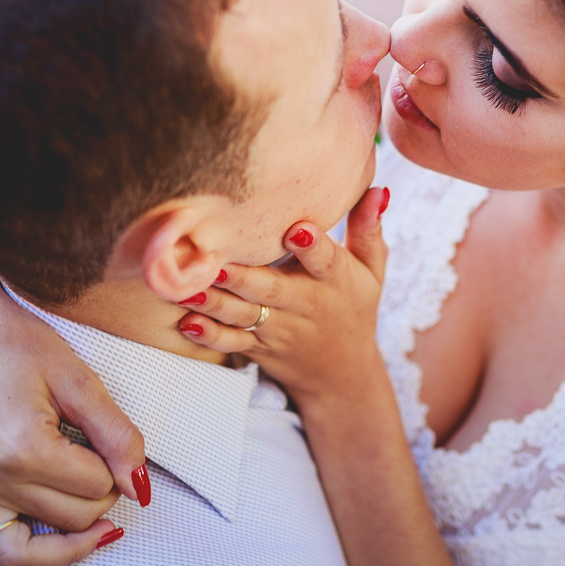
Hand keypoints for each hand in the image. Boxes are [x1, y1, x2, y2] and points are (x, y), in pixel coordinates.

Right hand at [0, 189, 148, 565]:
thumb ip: (117, 436)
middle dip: (98, 500)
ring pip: (15, 555)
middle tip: (103, 466)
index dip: (117, 471)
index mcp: (23, 448)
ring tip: (89, 530)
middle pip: (65, 521)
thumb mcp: (80, 381)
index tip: (114, 446)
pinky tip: (21, 542)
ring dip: (59, 547)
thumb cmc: (20, 342)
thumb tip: (141, 488)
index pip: (94, 490)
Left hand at [177, 185, 389, 405]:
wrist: (343, 376)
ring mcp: (278, 330)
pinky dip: (210, 336)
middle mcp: (305, 305)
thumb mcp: (372, 270)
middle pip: (271, 290)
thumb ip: (368, 228)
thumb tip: (377, 188)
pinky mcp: (258, 349)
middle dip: (244, 276)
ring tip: (189, 288)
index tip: (298, 229)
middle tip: (216, 260)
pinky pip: (232, 343)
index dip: (313, 246)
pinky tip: (187, 323)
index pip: (327, 261)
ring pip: (244, 316)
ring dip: (215, 304)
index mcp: (334, 281)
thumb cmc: (355, 308)